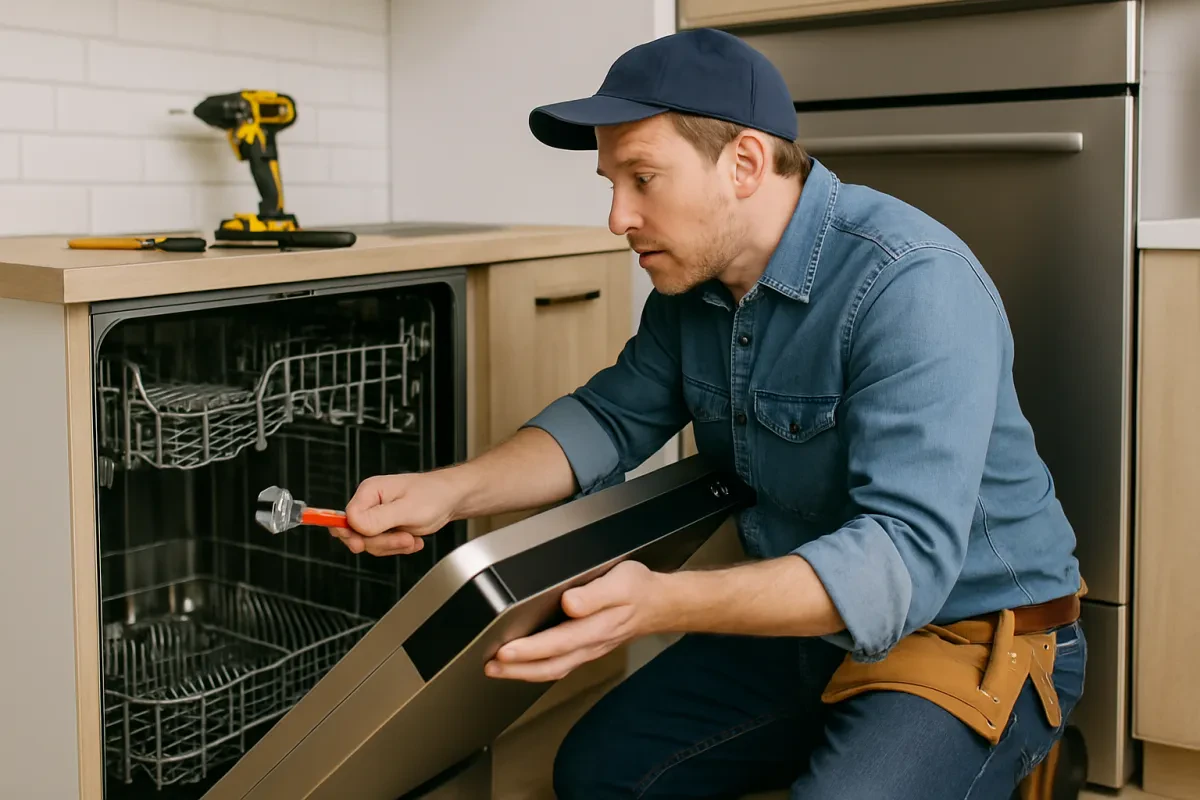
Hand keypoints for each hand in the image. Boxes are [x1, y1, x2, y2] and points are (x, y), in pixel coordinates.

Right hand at [332, 470, 461, 556]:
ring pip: (370, 543)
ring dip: (393, 545)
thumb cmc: (434, 495)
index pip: (346, 517)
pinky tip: (413, 540)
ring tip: (411, 538)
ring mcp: (377, 516)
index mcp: (370, 491)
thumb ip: (379, 518)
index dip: (353, 533)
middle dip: (381, 542)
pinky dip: (398, 547)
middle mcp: (370, 503)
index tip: (361, 544)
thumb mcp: (408, 509)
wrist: (451, 499)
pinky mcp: (385, 527)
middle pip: (356, 534)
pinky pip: (382, 545)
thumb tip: (353, 524)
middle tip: (404, 539)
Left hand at [485, 560, 669, 681]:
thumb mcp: (621, 581)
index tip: (505, 650)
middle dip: (518, 668)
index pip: (558, 643)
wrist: (659, 604)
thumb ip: (595, 594)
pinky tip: (522, 665)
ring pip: (553, 669)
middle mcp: (590, 643)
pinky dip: (536, 669)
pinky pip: (559, 665)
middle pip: (551, 664)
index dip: (530, 649)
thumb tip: (570, 603)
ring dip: (523, 672)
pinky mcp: (586, 649)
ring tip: (496, 668)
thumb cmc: (638, 589)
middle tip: (491, 665)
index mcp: (597, 626)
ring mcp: (588, 650)